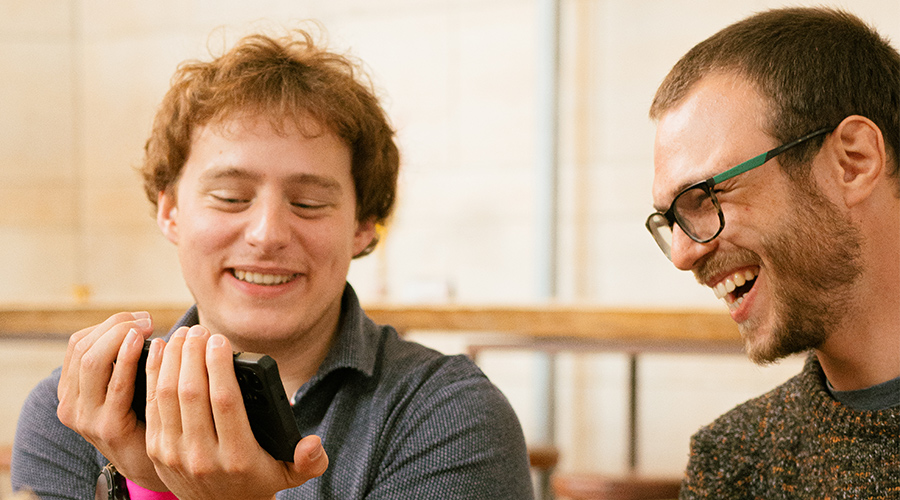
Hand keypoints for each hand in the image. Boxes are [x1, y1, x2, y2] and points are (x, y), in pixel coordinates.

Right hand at [57, 312, 167, 490]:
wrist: (149, 461)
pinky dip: (129, 358)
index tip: (138, 317)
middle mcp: (69, 405)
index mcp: (69, 391)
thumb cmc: (142, 416)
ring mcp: (85, 418)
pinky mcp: (107, 427)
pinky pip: (117, 384)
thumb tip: (140, 320)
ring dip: (122, 336)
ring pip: (94, 361)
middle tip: (146, 319)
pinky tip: (145, 344)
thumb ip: (120, 360)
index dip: (108, 323)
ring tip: (146, 326)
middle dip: (116, 325)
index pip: (78, 343)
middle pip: (85, 348)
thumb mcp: (122, 386)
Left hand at [144, 327, 327, 499]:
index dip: (219, 366)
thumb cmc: (258, 481)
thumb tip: (312, 443)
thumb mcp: (290, 475)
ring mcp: (173, 454)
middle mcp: (202, 456)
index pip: (224, 402)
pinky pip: (151, 404)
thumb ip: (310, 461)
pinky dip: (153, 374)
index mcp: (238, 457)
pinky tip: (161, 351)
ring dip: (172, 360)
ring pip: (166, 395)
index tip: (220, 340)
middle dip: (192, 355)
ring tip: (182, 336)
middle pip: (191, 393)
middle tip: (199, 330)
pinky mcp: (156, 450)